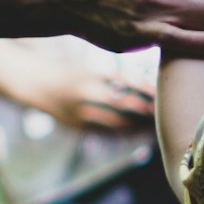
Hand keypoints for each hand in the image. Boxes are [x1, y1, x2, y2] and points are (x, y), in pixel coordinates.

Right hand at [26, 64, 155, 133]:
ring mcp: (82, 113)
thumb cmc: (72, 73)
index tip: (163, 92)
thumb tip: (149, 89)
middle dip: (147, 110)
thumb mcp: (92, 69)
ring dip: (138, 125)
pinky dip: (124, 134)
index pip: (127, 81)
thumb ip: (117, 79)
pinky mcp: (80, 127)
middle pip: (126, 105)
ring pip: (118, 123)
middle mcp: (88, 94)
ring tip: (154, 124)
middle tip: (165, 111)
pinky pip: (107, 133)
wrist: (38, 85)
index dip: (148, 89)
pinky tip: (137, 133)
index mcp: (93, 74)